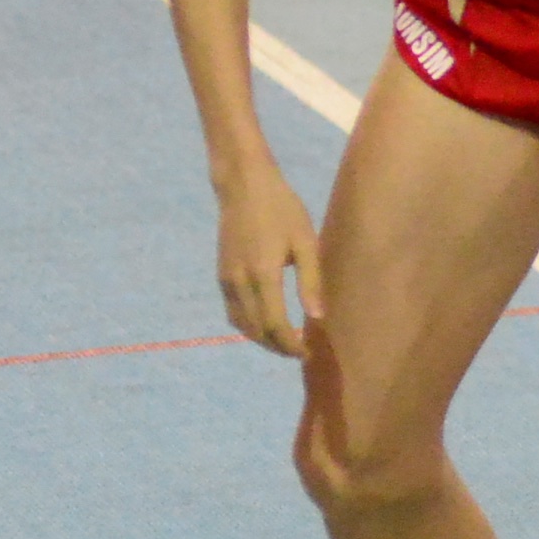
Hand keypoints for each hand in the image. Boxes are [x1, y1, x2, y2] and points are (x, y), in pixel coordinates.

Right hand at [214, 176, 320, 355]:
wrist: (243, 186)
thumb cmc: (282, 209)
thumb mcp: (305, 241)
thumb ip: (311, 281)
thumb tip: (318, 317)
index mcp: (264, 275)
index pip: (276, 324)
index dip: (291, 344)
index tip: (307, 353)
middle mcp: (240, 282)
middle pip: (257, 330)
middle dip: (278, 347)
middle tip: (300, 352)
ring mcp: (226, 280)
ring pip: (241, 324)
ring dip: (262, 340)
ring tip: (284, 343)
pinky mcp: (221, 275)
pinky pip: (232, 312)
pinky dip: (247, 326)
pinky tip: (264, 325)